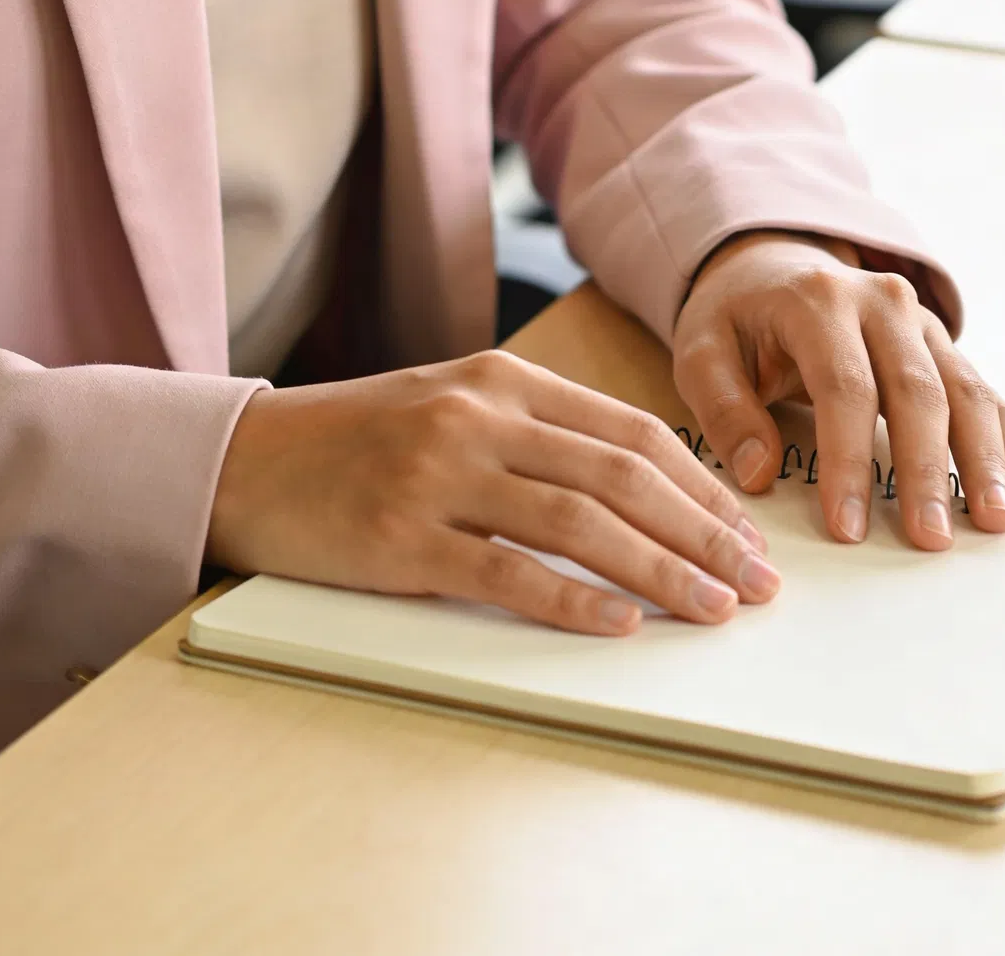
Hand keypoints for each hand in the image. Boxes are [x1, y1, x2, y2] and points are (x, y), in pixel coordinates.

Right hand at [206, 350, 783, 636]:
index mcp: (498, 380)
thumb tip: (643, 493)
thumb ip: (534, 434)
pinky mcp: (401, 539)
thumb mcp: (451, 408)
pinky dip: (571, 601)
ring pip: (578, 522)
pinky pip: (505, 573)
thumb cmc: (357, 441)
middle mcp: (477, 418)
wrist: (247, 458)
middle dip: (704, 533)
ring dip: (661, 571)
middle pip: (620, 476)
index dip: (701, 485)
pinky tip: (619, 623)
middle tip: (757, 584)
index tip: (749, 533)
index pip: (629, 431)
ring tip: (713, 610)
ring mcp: (438, 476)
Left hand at [672, 231, 1004, 550]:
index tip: (847, 527)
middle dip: (926, 470)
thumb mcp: (701, 350)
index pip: (844, 386)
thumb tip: (759, 474)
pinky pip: (985, 393)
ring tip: (993, 521)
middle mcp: (882, 303)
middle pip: (916, 390)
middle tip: (929, 539)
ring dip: (983, 459)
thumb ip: (723, 409)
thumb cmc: (737, 320)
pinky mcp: (944, 346)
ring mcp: (922, 323)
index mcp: (818, 300)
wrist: (773, 266)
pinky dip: (1004, 443)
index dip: (848, 460)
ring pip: (965, 391)